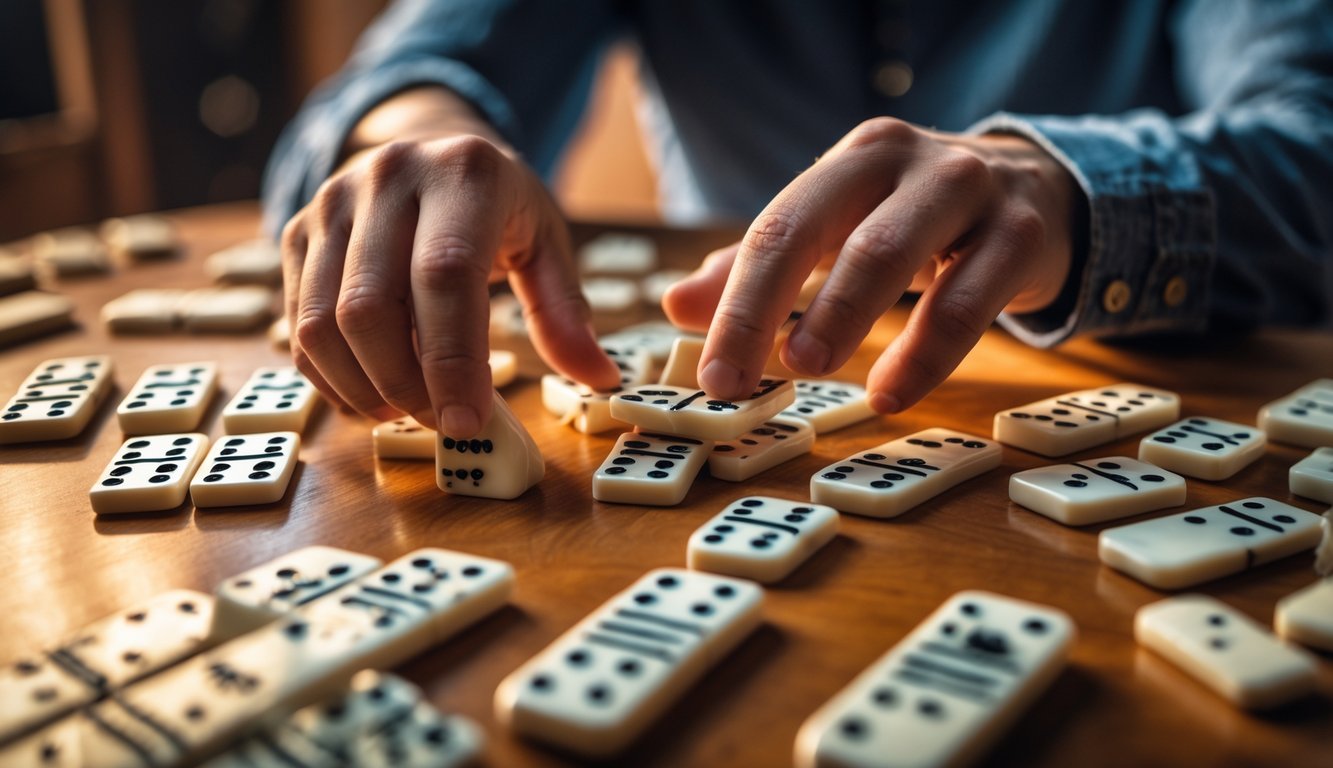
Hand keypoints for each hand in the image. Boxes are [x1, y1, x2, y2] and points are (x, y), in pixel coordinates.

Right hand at [280, 133, 618, 434]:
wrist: (427, 145)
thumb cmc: (495, 205)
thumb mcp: (544, 241)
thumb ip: (565, 310)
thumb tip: (599, 378)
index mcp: (463, 172)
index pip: (445, 277)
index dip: (452, 359)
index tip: (468, 421)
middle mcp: (388, 177)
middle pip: (371, 306)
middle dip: (404, 385)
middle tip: (443, 423)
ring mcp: (332, 201)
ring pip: (322, 321)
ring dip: (361, 387)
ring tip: (405, 411)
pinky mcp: (298, 231)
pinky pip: (297, 323)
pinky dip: (329, 375)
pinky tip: (371, 392)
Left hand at [663, 118, 1079, 411]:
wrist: (1045, 189)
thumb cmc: (923, 218)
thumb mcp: (845, 229)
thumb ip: (765, 267)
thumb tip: (677, 306)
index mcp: (854, 159)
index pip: (779, 228)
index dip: (736, 302)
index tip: (710, 373)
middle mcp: (908, 162)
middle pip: (823, 232)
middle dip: (767, 307)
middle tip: (735, 378)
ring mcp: (970, 191)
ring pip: (892, 255)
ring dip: (842, 318)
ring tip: (806, 371)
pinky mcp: (1021, 235)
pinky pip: (968, 302)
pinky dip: (925, 355)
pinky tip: (889, 394)